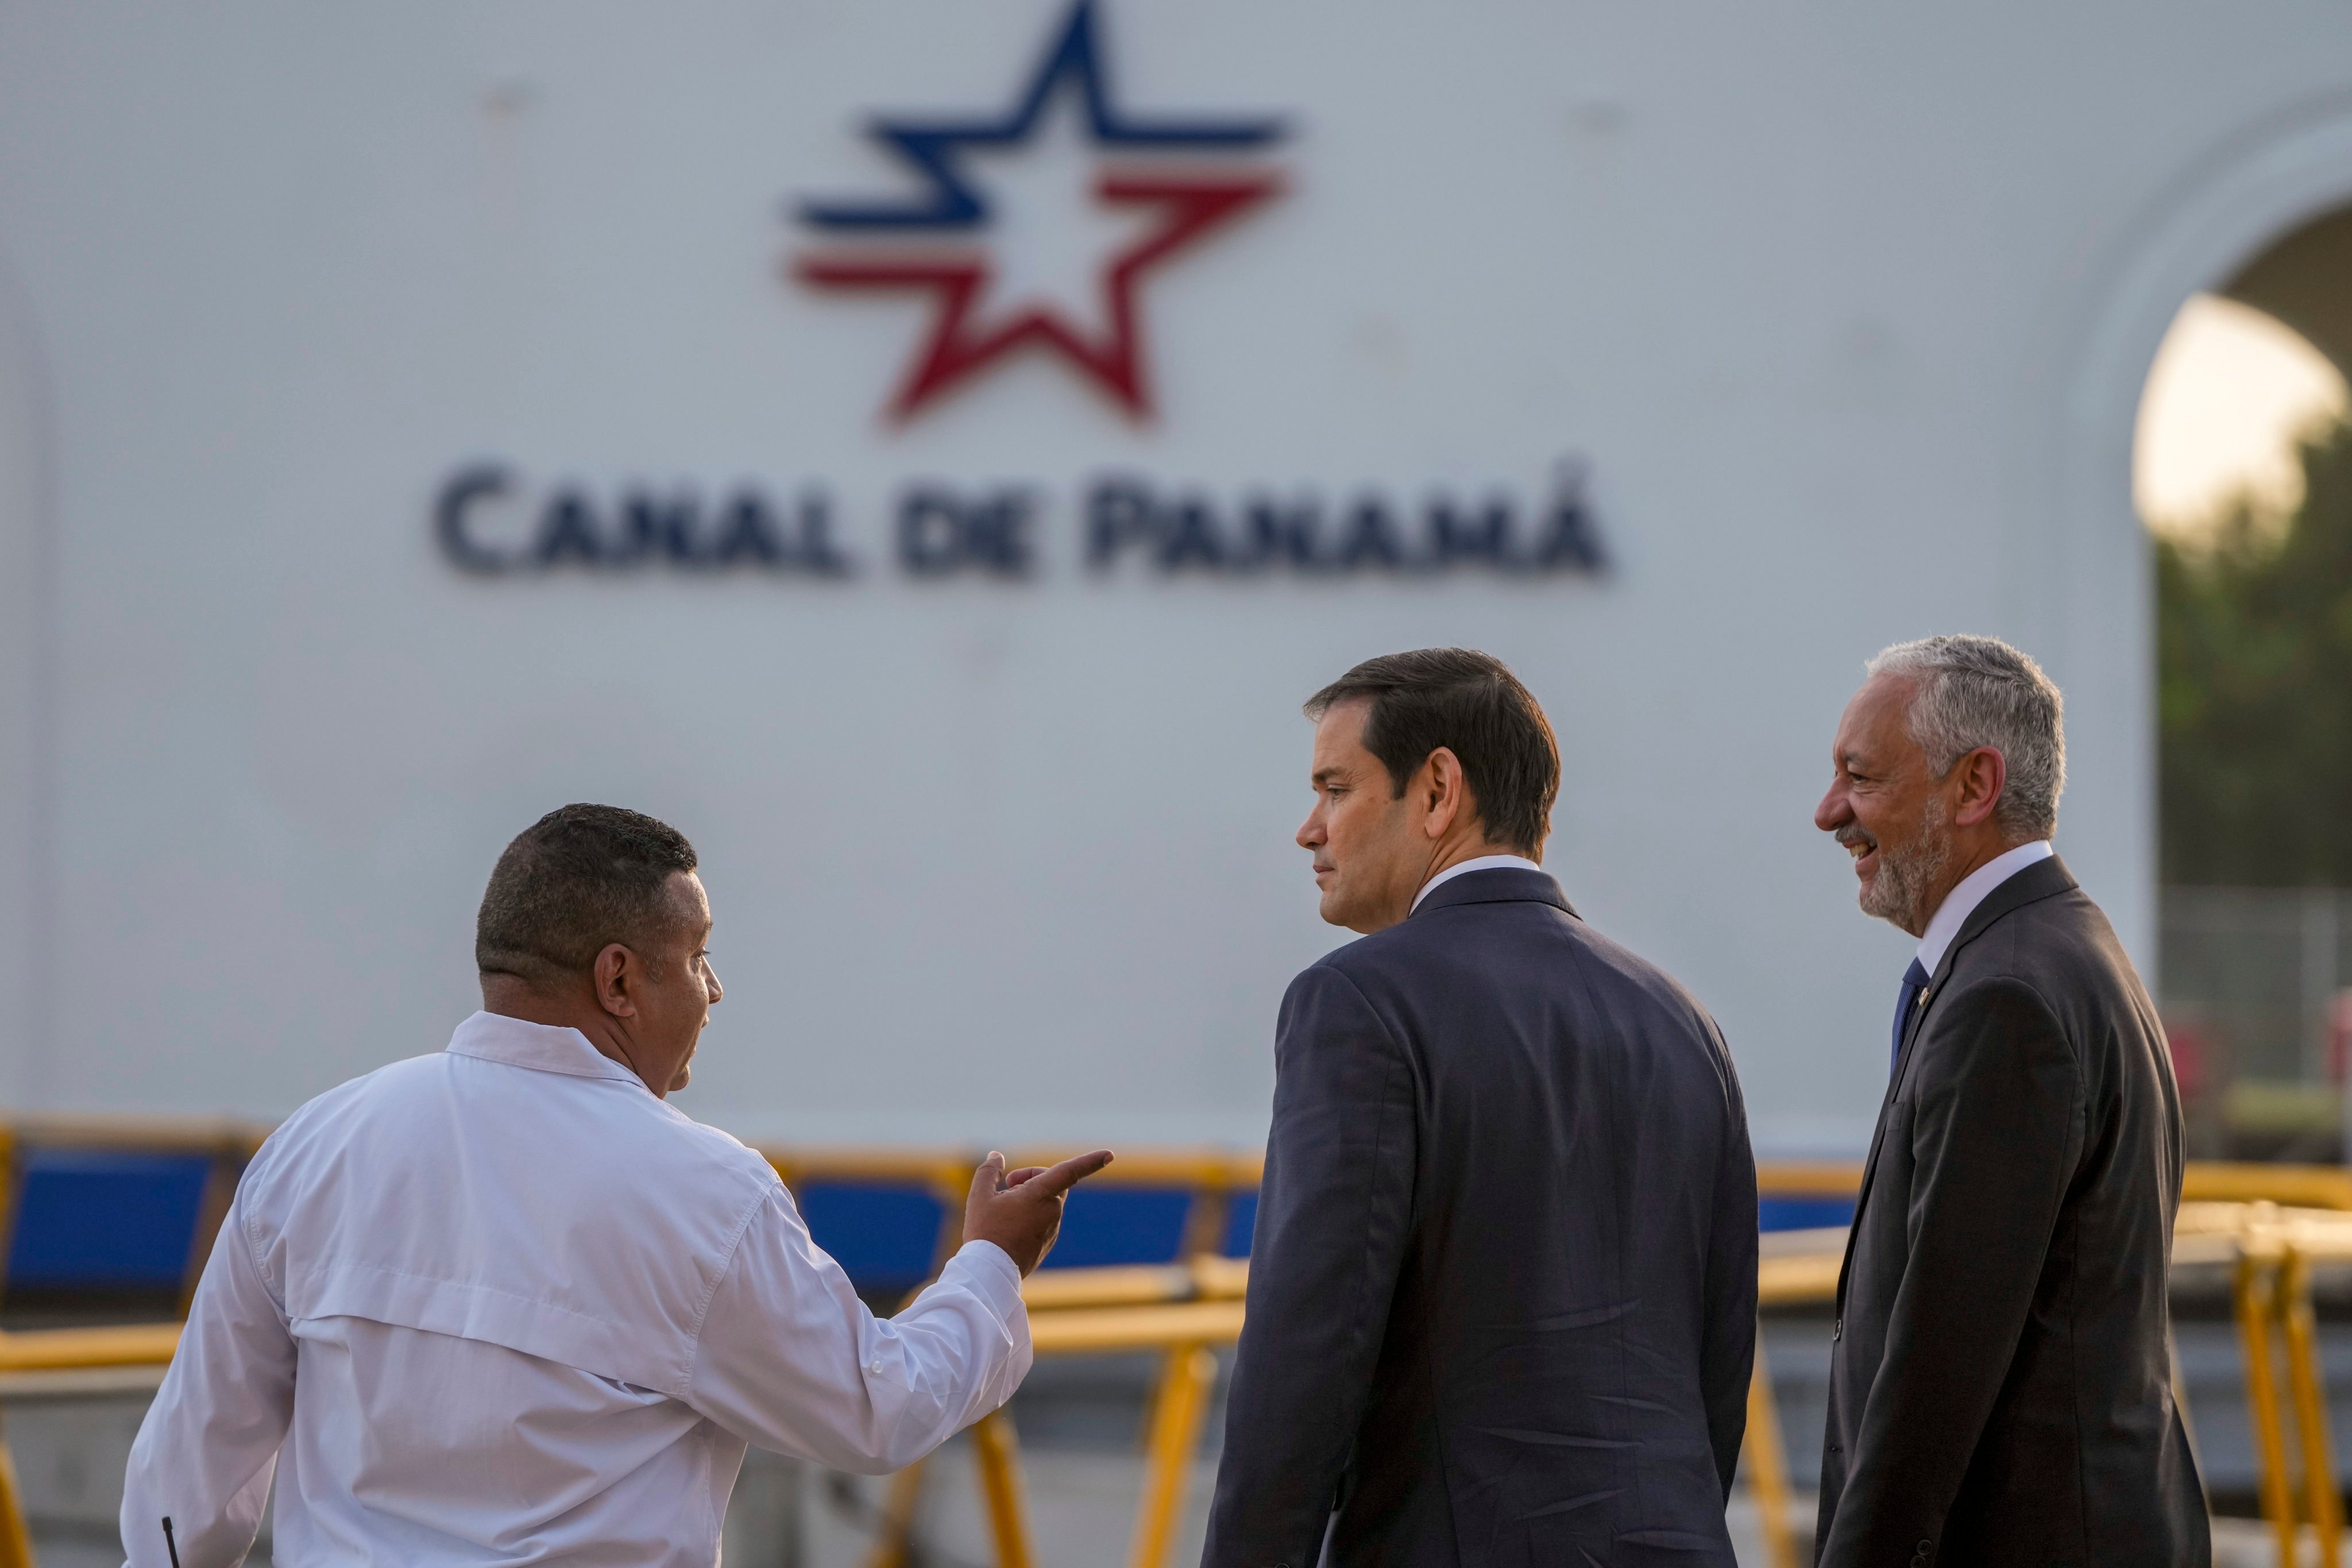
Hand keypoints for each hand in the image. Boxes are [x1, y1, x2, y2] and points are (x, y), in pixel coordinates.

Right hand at [962, 1149, 1113, 1275]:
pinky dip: (1031, 1215)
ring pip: (1047, 1202)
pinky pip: (1044, 1220)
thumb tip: (996, 1156)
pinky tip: (1008, 1226)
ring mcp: (1052, 1229)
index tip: (1109, 1155)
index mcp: (1040, 1195)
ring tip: (1003, 1210)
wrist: (990, 1272)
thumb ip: (989, 1171)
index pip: (1070, 1172)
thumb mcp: (980, 1195)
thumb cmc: (985, 1231)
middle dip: (1033, 1176)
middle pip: (1053, 1181)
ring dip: (1029, 1198)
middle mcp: (1052, 1211)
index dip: (1090, 1161)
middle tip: (1008, 1184)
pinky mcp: (1047, 1243)